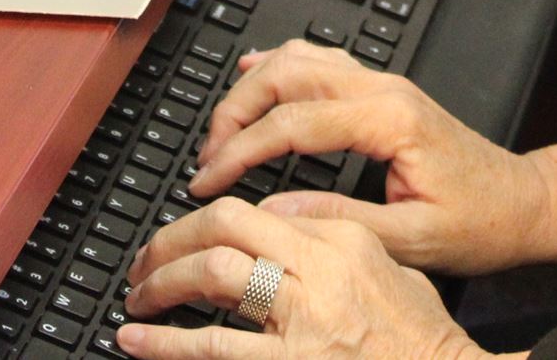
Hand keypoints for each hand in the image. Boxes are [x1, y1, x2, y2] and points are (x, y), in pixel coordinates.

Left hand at [120, 194, 491, 359]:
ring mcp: (303, 319)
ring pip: (214, 274)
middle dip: (172, 240)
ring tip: (136, 297)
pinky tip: (137, 341)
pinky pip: (215, 347)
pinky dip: (167, 343)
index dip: (206, 220)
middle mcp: (320, 269)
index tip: (185, 237)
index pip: (256, 211)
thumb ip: (333, 238)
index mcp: (342, 239)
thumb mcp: (389, 268)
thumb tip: (276, 222)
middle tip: (144, 260)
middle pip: (225, 227)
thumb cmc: (421, 339)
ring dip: (162, 283)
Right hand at [188, 40, 555, 275]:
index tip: (208, 178)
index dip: (239, 151)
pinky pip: (321, 60)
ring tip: (220, 130)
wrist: (523, 204)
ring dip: (251, 88)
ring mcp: (384, 84)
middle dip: (234, 112)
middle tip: (206, 158)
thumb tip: (274, 209)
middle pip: (285, 75)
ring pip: (299, 58)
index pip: (292, 123)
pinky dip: (279, 66)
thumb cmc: (482, 222)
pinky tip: (256, 75)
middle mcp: (385, 90)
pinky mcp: (383, 91)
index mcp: (390, 121)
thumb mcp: (413, 241)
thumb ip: (340, 222)